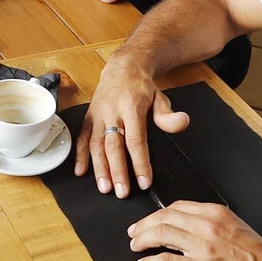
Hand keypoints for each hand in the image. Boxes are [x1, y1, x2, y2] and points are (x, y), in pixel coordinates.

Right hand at [75, 57, 189, 194]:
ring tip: (105, 188)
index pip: (135, 140)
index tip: (144, 181)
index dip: (139, 162)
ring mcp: (97, 114)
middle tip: (122, 192)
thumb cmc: (142, 88)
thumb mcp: (160, 98)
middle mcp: (112, 111)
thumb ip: (168, 115)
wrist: (122, 67)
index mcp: (131, 107)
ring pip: (95, 144)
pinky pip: (81, 137)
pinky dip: (79, 155)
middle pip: (113, 145)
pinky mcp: (88, 117)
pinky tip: (81, 172)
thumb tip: (182, 122)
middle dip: (117, 171)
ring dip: (99, 168)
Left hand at [128, 202, 261, 260]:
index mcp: (217, 214)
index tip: (150, 220)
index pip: (177, 207)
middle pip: (163, 218)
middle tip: (134, 232)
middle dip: (144, 225)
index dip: (157, 214)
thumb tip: (192, 228)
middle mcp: (207, 227)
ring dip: (142, 240)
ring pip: (160, 235)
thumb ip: (215, 225)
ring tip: (136, 246)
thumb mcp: (239, 229)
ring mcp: (203, 248)